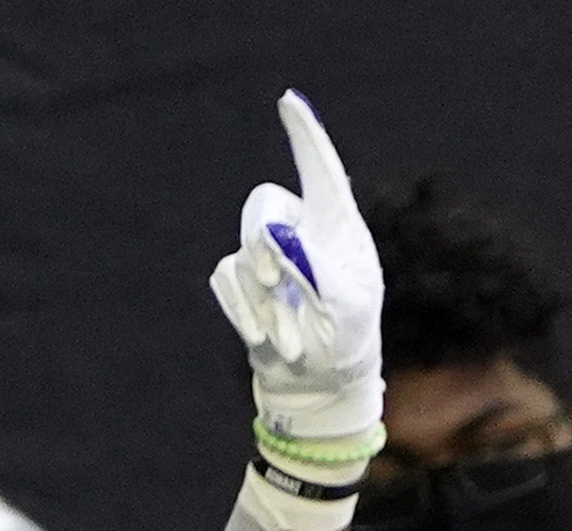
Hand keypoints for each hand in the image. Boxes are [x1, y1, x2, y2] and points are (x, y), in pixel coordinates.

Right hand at [207, 90, 384, 452]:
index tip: (289, 102)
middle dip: (264, 247)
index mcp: (338, 228)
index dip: (304, 134)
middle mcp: (302, 232)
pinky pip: (225, 279)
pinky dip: (244, 312)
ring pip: (242, 252)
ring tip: (293, 338)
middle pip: (263, 208)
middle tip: (278, 285)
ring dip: (264, 301)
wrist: (320, 387)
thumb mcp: (343, 309)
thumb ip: (314, 268)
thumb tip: (276, 233)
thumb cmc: (346, 345)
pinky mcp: (244, 281)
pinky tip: (266, 338)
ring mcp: (269, 256)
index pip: (321, 169)